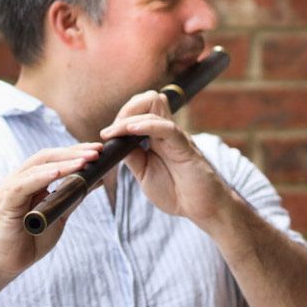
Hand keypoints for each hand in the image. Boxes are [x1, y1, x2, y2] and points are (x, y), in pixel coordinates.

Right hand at [0, 143, 100, 282]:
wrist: (8, 265)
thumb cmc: (31, 241)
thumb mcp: (59, 215)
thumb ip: (73, 196)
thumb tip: (97, 180)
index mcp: (29, 181)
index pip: (53, 159)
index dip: (75, 152)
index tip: (99, 150)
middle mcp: (18, 180)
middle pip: (47, 157)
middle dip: (73, 152)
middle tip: (97, 151)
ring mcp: (10, 189)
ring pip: (38, 167)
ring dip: (64, 162)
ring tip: (85, 161)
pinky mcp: (6, 202)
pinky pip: (24, 184)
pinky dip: (43, 176)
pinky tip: (59, 172)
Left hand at [98, 90, 228, 225]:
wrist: (201, 208)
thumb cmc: (176, 192)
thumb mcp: (144, 174)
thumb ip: (132, 157)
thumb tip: (115, 143)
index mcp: (157, 137)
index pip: (139, 110)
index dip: (120, 118)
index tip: (105, 136)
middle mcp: (166, 132)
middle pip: (148, 99)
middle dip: (126, 109)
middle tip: (113, 132)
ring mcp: (176, 136)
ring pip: (155, 104)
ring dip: (131, 114)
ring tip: (117, 131)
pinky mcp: (185, 146)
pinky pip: (166, 128)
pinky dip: (147, 125)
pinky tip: (131, 131)